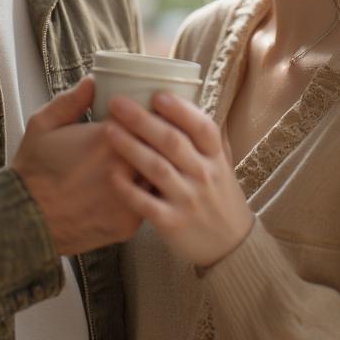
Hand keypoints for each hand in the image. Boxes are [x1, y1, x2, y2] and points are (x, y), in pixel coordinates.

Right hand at [12, 77, 142, 255]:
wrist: (24, 221)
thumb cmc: (32, 171)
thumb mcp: (43, 124)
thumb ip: (72, 100)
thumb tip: (93, 81)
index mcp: (106, 139)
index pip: (146, 117)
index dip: (149, 113)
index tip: (148, 111)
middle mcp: (122, 168)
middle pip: (159, 146)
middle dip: (159, 138)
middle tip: (156, 132)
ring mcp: (129, 199)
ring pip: (159, 175)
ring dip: (157, 165)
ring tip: (151, 157)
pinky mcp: (128, 224)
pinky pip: (149, 202)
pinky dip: (147, 192)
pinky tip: (139, 184)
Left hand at [105, 93, 253, 268]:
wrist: (230, 244)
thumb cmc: (218, 195)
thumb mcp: (221, 163)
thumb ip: (204, 137)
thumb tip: (183, 99)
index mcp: (214, 156)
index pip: (202, 127)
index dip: (180, 110)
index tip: (157, 95)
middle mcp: (203, 175)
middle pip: (172, 142)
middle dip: (143, 120)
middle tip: (117, 103)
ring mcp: (188, 199)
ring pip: (157, 168)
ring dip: (131, 147)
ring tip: (109, 130)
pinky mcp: (172, 223)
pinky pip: (146, 204)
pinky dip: (128, 189)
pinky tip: (112, 175)